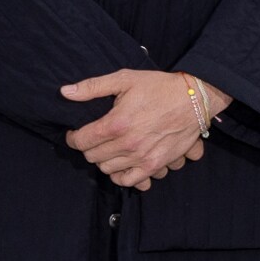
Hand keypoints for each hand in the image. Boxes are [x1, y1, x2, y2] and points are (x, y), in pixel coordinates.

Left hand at [59, 68, 228, 189]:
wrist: (193, 99)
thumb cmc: (159, 87)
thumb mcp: (125, 79)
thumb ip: (92, 87)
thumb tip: (66, 92)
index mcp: (116, 123)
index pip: (82, 140)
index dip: (73, 138)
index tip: (74, 134)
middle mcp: (127, 144)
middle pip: (93, 157)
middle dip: (88, 148)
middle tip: (92, 139)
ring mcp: (142, 157)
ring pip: (107, 170)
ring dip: (103, 160)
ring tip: (107, 149)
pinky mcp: (155, 165)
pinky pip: (129, 181)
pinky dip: (121, 176)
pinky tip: (121, 165)